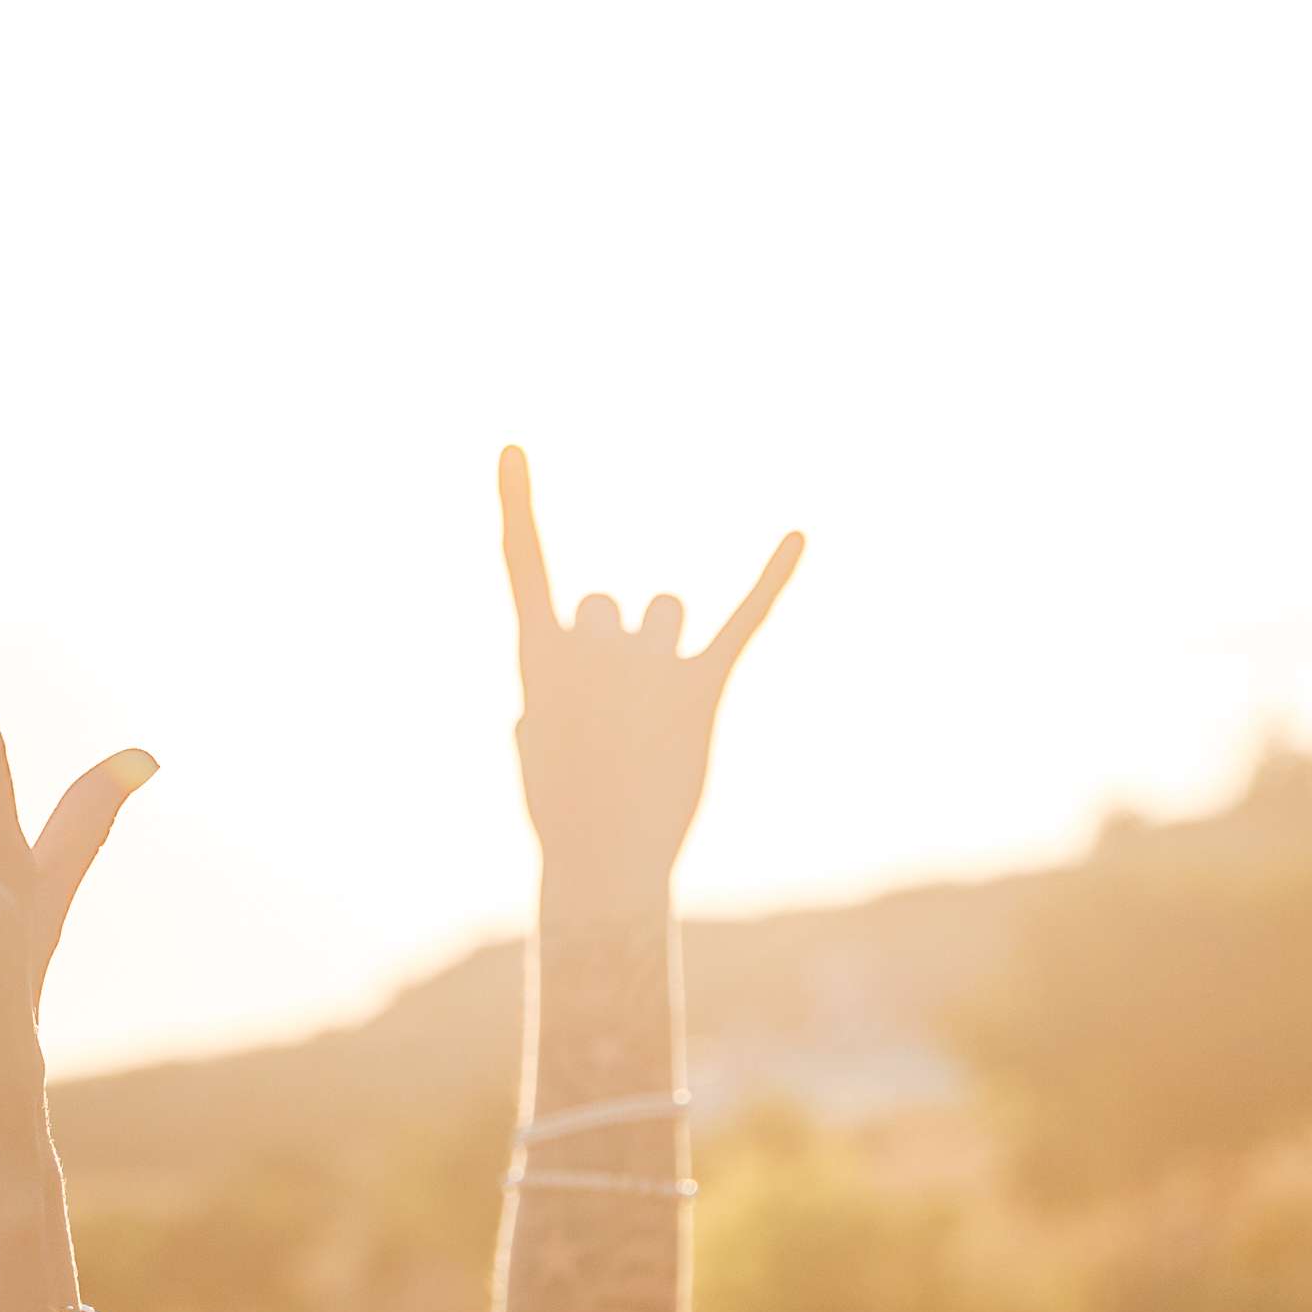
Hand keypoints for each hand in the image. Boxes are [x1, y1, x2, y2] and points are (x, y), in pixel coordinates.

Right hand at [500, 445, 799, 902]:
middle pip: (608, 608)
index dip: (517, 501)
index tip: (513, 445)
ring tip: (652, 720)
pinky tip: (798, 536)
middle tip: (612, 722)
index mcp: (539, 657)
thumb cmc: (563, 812)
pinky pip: (743, 617)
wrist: (603, 866)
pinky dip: (772, 576)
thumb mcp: (538, 746)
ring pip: (665, 613)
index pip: (522, 563)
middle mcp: (591, 646)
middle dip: (613, 649)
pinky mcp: (701, 689)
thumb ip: (548, 699)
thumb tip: (559, 694)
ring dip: (662, 651)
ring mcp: (646, 667)